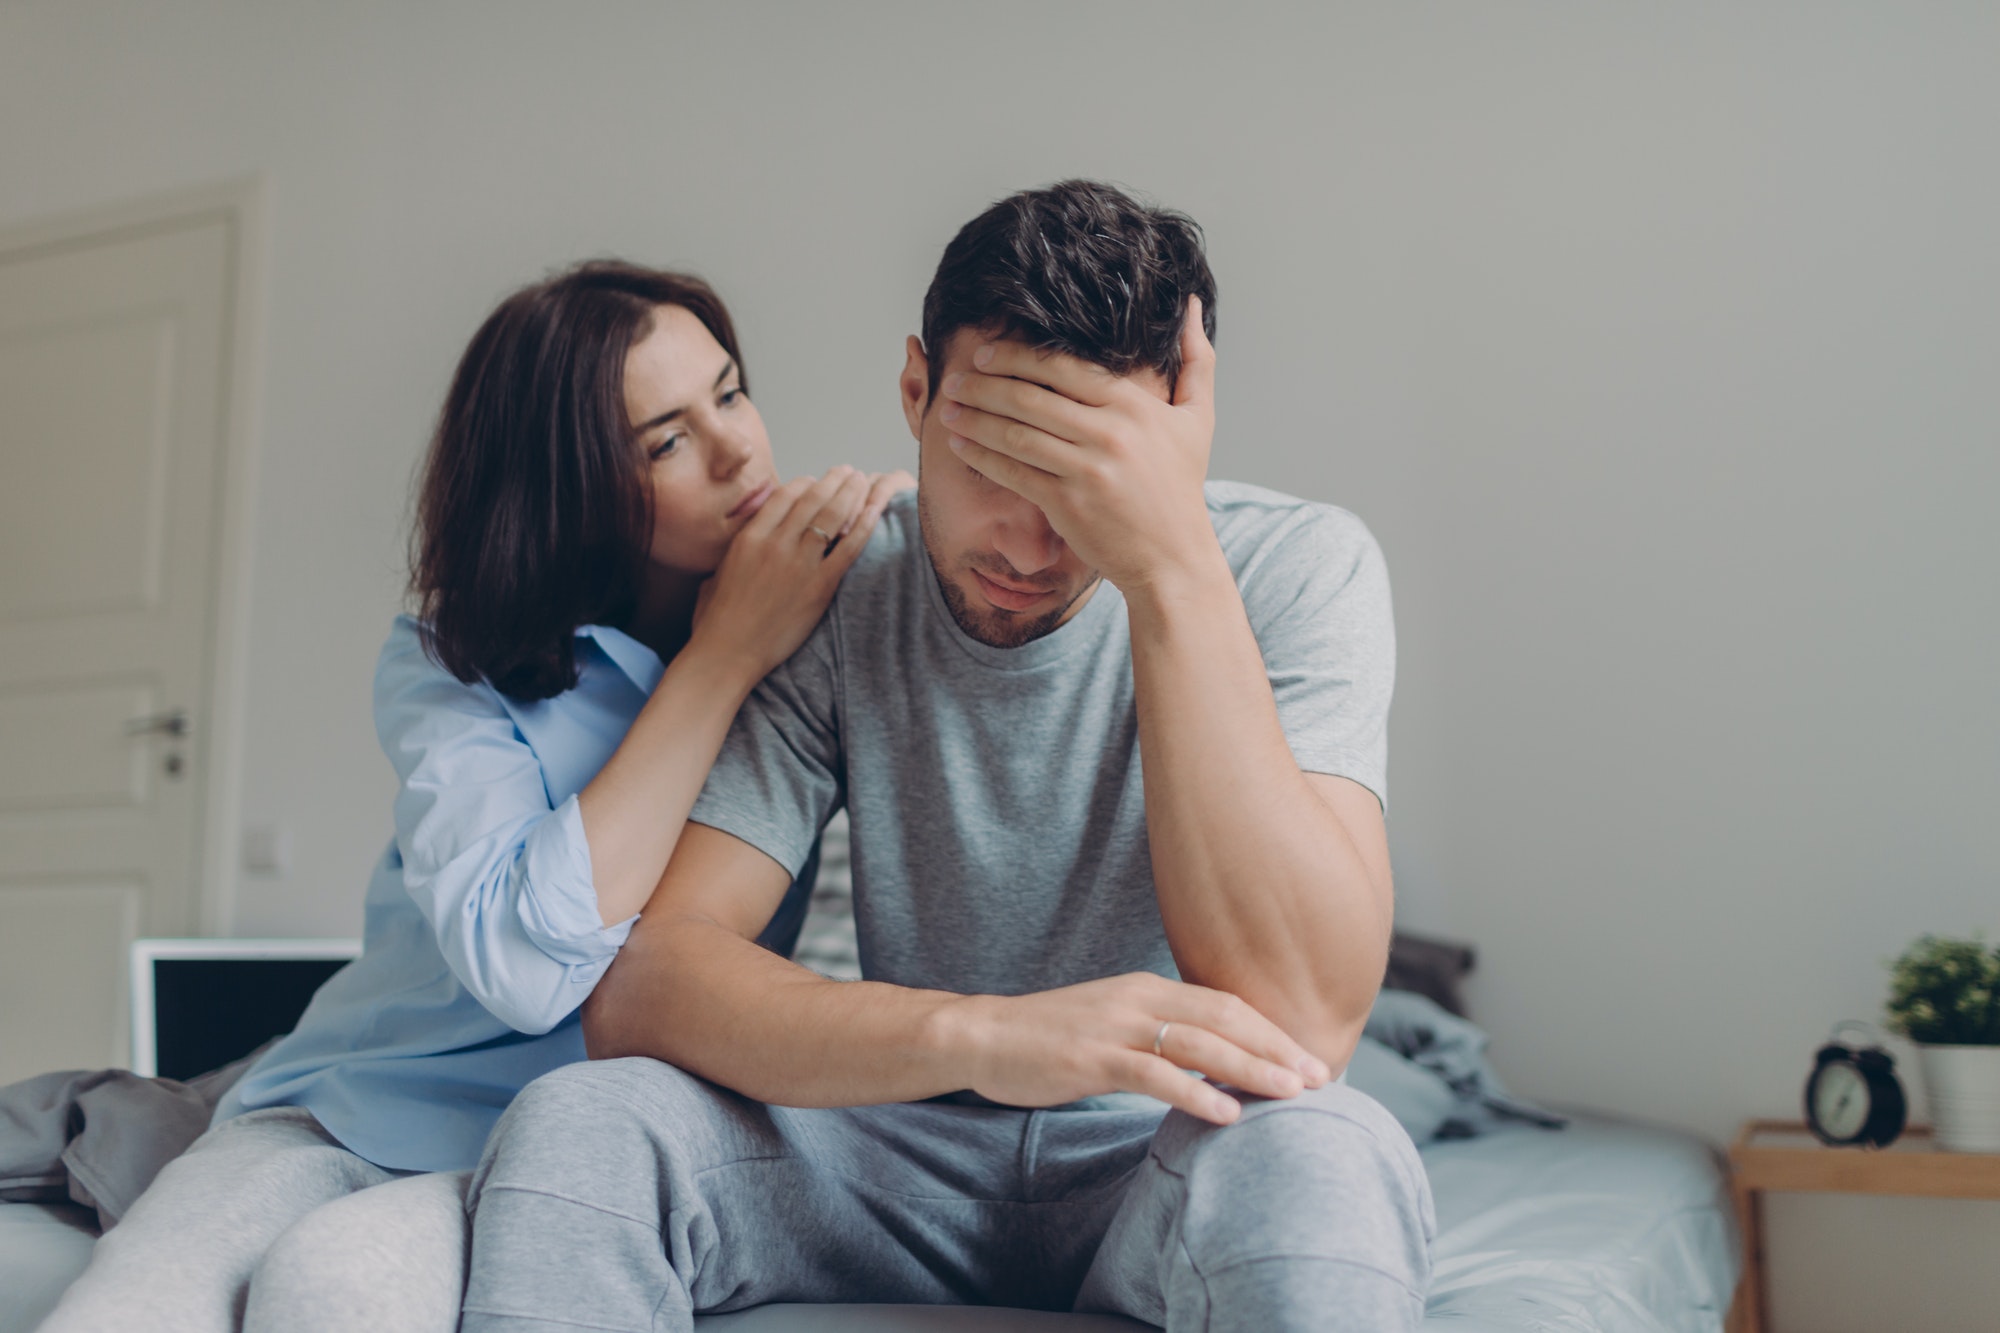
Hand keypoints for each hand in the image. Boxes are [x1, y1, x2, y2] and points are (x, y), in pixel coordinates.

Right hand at [691, 465, 906, 678]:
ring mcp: (799, 564)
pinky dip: (864, 526)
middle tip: (848, 472)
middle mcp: (775, 544)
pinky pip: (848, 548)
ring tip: (863, 481)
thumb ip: (738, 550)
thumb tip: (748, 540)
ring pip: (833, 515)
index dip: (805, 484)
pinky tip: (875, 512)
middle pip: (812, 498)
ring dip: (851, 493)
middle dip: (834, 480)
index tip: (816, 481)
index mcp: (750, 537)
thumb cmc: (717, 620)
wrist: (727, 653)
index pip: (784, 496)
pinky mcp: (819, 586)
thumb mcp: (718, 572)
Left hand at [937, 297, 1218, 591]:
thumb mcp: (1198, 418)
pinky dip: (982, 456)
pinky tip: (960, 444)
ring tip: (948, 407)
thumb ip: (1197, 359)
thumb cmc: (1181, 486)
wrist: (1173, 558)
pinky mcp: (1066, 503)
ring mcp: (1086, 469)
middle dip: (984, 385)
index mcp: (1133, 406)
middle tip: (956, 377)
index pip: (1063, 368)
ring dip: (974, 418)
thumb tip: (1191, 305)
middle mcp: (1108, 434)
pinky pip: (1014, 472)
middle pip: (1031, 397)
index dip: (1017, 357)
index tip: (986, 353)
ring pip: (1016, 434)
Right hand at [948, 971, 1332, 1125]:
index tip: (1308, 1058)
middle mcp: (1139, 998)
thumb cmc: (1049, 1037)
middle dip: (1276, 1048)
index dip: (1271, 1030)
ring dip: (1251, 1068)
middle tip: (1320, 1077)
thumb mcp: (1112, 1023)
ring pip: (1199, 1043)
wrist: (982, 1035)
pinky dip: (1195, 1091)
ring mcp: (1116, 1027)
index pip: (1226, 1003)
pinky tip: (1226, 1112)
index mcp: (1147, 987)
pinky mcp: (1092, 1058)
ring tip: (1291, 1094)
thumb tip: (1208, 1061)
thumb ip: (1157, 1034)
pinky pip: (1154, 1075)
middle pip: (1225, 1017)